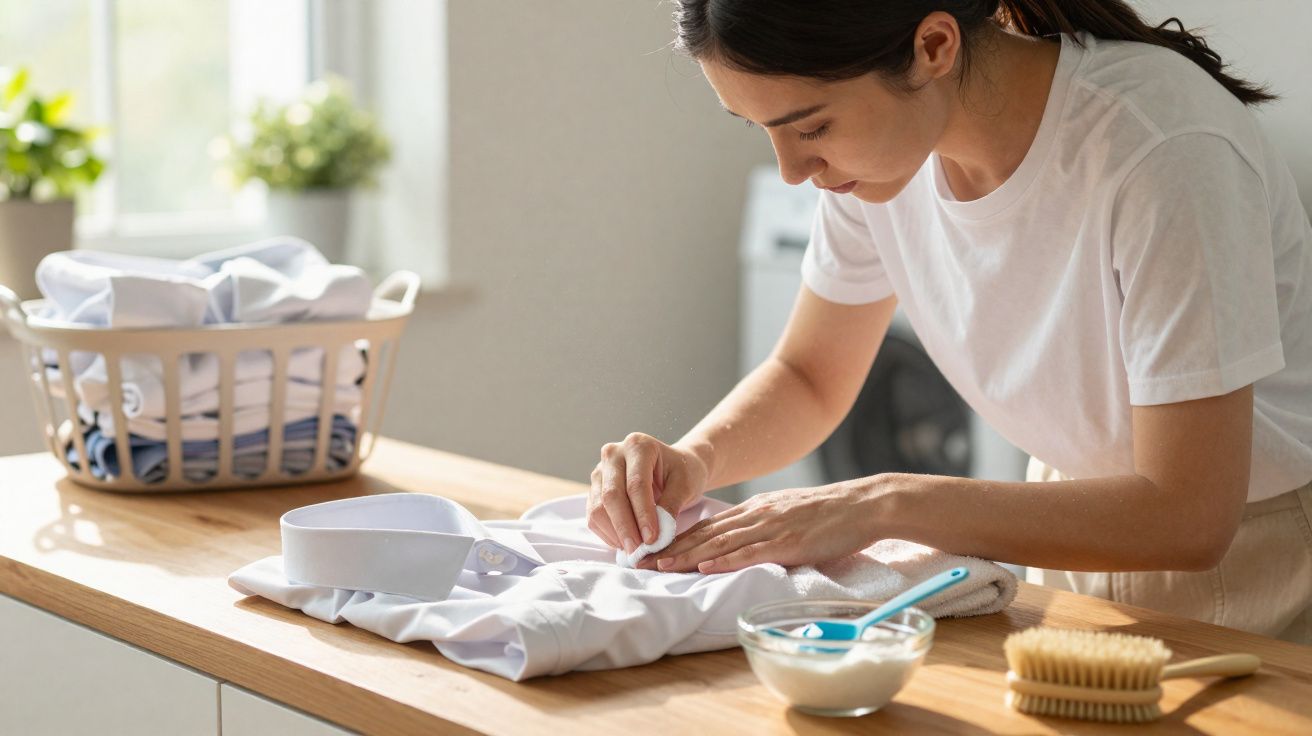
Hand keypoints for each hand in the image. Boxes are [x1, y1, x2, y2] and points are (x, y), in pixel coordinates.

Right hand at [588, 432, 710, 555]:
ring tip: (634, 550)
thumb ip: (670, 506)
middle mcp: (613, 454)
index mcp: (638, 445)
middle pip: (612, 495)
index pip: (636, 484)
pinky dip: (608, 534)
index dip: (643, 514)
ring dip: (615, 534)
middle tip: (639, 551)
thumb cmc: (683, 472)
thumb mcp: (686, 485)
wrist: (674, 467)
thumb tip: (655, 536)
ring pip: (598, 508)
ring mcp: (600, 471)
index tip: (652, 539)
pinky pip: (593, 516)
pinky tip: (625, 543)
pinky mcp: (594, 489)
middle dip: (626, 528)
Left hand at [636, 482, 879, 573]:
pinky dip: (724, 560)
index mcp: (755, 509)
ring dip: (686, 556)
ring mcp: (770, 527)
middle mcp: (756, 515)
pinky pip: (750, 552)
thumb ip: (764, 525)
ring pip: (719, 543)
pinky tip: (704, 567)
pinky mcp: (787, 542)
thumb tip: (743, 542)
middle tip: (639, 562)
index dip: (676, 539)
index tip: (651, 550)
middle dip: (669, 549)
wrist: (863, 504)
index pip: (707, 526)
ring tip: (660, 567)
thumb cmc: (830, 513)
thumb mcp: (788, 513)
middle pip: (704, 534)